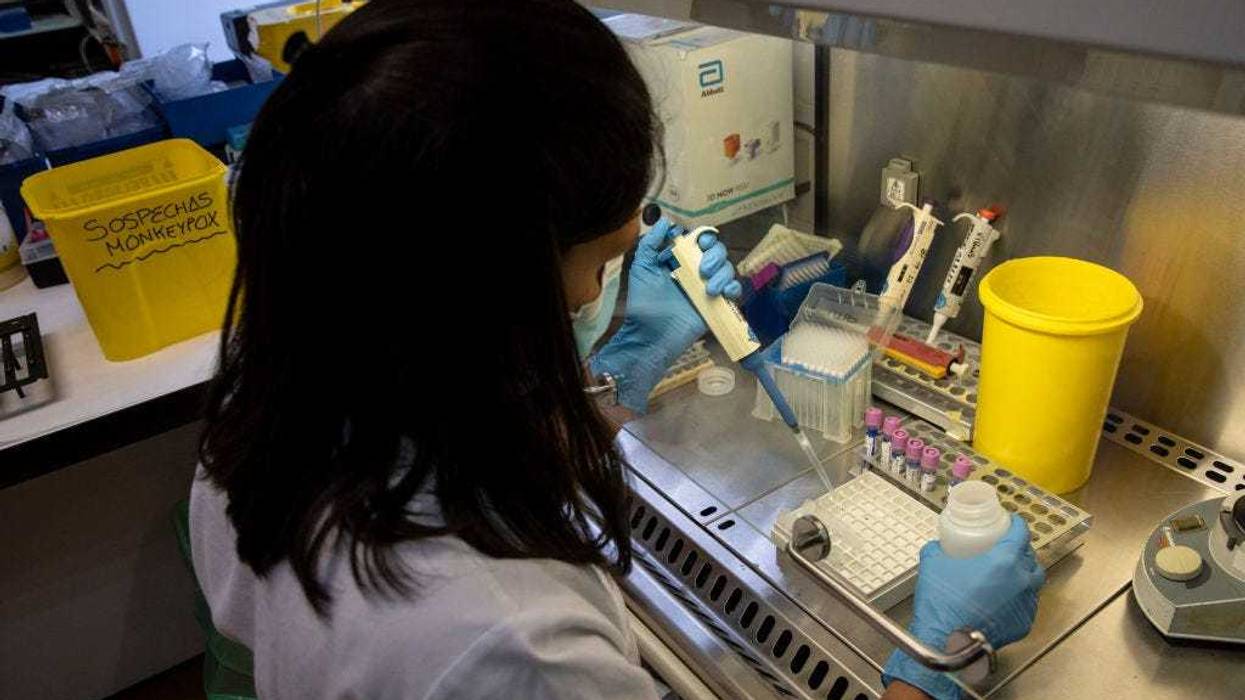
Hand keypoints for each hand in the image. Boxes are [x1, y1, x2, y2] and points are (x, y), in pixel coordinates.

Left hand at [590, 218, 740, 411]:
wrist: (652, 335)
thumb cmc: (644, 302)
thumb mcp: (641, 268)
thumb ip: (651, 243)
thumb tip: (664, 221)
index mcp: (680, 259)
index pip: (699, 239)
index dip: (704, 237)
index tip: (700, 242)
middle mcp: (695, 270)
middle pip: (717, 251)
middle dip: (715, 256)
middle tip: (702, 270)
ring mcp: (707, 286)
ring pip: (727, 268)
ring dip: (722, 274)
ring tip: (708, 290)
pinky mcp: (716, 303)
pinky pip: (734, 289)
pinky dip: (733, 287)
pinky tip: (722, 293)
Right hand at [883, 515, 1045, 699]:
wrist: (945, 642)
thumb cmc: (942, 602)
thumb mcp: (932, 564)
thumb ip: (937, 550)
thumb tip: (938, 547)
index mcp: (1004, 561)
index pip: (1021, 534)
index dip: (1016, 524)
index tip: (1011, 522)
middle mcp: (1021, 581)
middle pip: (1031, 559)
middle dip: (1021, 552)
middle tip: (1006, 550)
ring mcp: (1025, 604)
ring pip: (1033, 584)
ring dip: (1022, 577)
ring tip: (1006, 577)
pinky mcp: (1023, 624)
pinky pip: (1026, 606)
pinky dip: (1017, 600)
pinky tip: (1002, 601)